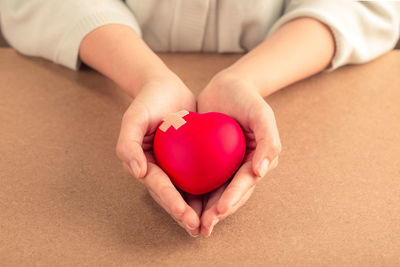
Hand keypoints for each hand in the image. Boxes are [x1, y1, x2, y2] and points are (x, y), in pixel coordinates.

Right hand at [116, 76, 202, 236]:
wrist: (166, 87)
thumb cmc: (148, 101)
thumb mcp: (133, 117)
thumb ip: (128, 144)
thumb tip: (137, 172)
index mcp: (143, 163)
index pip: (159, 187)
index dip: (172, 203)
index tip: (188, 217)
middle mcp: (157, 168)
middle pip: (172, 195)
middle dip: (185, 214)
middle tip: (201, 229)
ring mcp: (173, 166)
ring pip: (185, 191)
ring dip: (197, 209)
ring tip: (211, 224)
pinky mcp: (187, 159)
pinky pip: (197, 177)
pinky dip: (207, 190)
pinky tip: (221, 199)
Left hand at [197, 72, 281, 236]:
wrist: (228, 85)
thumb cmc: (247, 98)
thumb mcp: (262, 114)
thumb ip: (268, 141)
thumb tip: (261, 172)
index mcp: (259, 160)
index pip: (244, 184)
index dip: (232, 198)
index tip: (218, 211)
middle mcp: (244, 166)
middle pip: (230, 194)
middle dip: (218, 212)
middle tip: (202, 227)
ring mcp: (227, 165)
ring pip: (216, 192)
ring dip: (205, 209)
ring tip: (192, 225)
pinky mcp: (211, 161)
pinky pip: (202, 178)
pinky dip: (194, 192)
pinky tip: (181, 202)